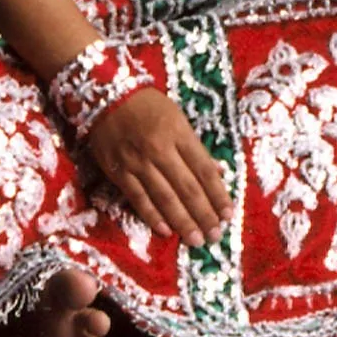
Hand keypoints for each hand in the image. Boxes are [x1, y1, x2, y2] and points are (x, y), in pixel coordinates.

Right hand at [82, 87, 232, 248]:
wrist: (108, 96)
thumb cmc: (149, 106)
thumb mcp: (178, 118)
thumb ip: (195, 148)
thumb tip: (217, 173)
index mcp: (179, 133)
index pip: (203, 170)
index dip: (217, 194)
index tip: (229, 214)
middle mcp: (160, 150)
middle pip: (187, 188)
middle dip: (203, 214)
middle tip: (216, 236)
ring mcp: (138, 163)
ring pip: (164, 198)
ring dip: (182, 221)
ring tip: (196, 240)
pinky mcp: (119, 173)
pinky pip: (138, 199)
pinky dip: (152, 216)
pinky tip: (166, 231)